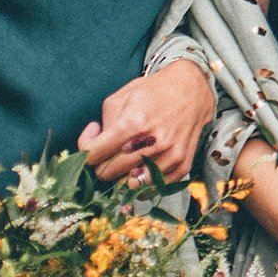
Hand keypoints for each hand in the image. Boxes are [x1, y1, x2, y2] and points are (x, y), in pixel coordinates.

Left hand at [80, 61, 214, 181]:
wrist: (192, 89)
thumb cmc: (153, 91)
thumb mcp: (121, 97)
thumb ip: (104, 124)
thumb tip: (97, 148)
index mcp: (133, 122)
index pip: (94, 154)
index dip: (86, 150)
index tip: (93, 141)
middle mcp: (153, 142)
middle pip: (109, 173)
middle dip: (102, 163)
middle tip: (109, 150)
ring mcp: (170, 155)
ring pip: (130, 184)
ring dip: (123, 175)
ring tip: (126, 159)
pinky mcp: (182, 164)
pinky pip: (153, 187)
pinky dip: (144, 181)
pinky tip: (142, 166)